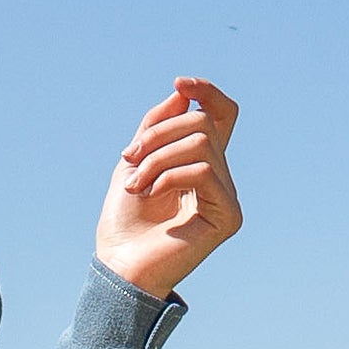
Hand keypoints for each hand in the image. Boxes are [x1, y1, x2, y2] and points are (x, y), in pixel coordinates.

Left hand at [93, 77, 243, 296]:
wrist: (119, 265)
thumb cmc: (124, 221)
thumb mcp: (134, 159)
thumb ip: (158, 126)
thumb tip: (183, 93)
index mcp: (201, 163)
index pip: (221, 115)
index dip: (206, 92)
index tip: (179, 84)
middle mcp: (220, 177)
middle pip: (203, 123)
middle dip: (159, 134)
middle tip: (130, 160)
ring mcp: (227, 197)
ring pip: (202, 144)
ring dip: (159, 158)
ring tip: (137, 185)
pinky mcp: (229, 217)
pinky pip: (204, 172)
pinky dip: (170, 176)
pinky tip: (152, 196)